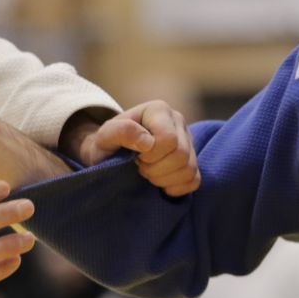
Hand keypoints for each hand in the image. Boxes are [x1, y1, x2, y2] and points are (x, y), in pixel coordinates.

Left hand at [74, 99, 200, 197]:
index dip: (151, 155)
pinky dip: (175, 187)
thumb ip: (121, 132)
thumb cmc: (106, 145)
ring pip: (189, 169)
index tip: (135, 155)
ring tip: (149, 172)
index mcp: (159, 110)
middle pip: (181, 155)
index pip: (169, 139)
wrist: (109, 156)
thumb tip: (147, 142)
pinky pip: (194, 180)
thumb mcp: (104, 136)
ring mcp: (188, 141)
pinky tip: (160, 181)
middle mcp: (178, 121)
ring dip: (164, 179)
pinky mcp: (192, 161)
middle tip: (140, 166)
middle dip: (156, 168)